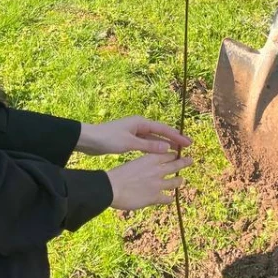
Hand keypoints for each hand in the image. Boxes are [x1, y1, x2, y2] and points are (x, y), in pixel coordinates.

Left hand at [76, 116, 191, 156]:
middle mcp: (138, 125)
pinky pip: (146, 143)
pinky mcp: (128, 139)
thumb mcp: (129, 143)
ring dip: (164, 144)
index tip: (188, 143)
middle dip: (173, 139)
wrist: (89, 140)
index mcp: (140, 122)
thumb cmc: (108, 139)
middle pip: (160, 132)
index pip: (163, 129)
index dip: (176, 136)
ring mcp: (133, 132)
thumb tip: (167, 147)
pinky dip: (154, 148)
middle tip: (186, 147)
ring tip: (176, 152)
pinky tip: (159, 154)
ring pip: (153, 138)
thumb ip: (148, 145)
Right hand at [107, 151, 192, 210]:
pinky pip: (168, 198)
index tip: (176, 153)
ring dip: (179, 181)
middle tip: (190, 160)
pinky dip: (169, 198)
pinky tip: (170, 199)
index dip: (173, 153)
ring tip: (182, 180)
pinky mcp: (155, 197)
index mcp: (150, 159)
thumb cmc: (118, 175)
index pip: (167, 154)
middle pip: (176, 164)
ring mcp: (158, 184)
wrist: (112, 188)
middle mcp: (157, 170)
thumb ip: (142, 166)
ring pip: (175, 181)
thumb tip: (145, 170)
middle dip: (184, 162)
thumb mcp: (132, 164)